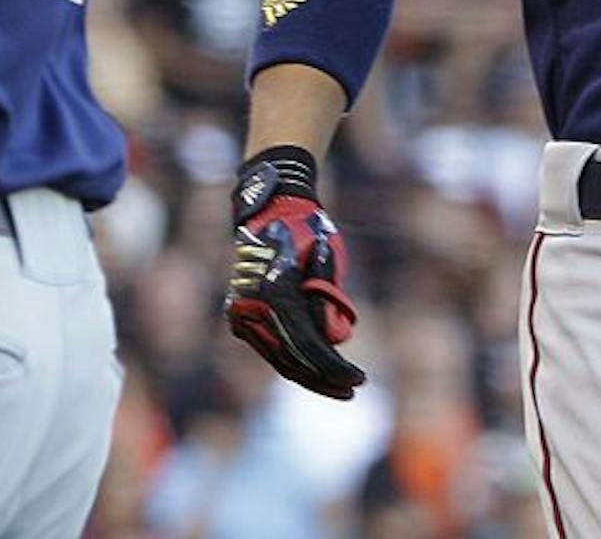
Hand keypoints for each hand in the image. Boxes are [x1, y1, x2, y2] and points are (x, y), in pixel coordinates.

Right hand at [224, 146, 364, 399]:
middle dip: (324, 379)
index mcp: (274, 292)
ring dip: (309, 376)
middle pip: (292, 360)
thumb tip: (334, 343)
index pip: (309, 345)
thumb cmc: (307, 232)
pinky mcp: (240, 318)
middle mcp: (252, 308)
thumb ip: (329, 302)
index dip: (335, 367)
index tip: (360, 379)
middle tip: (352, 390)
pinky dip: (293, 361)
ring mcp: (241, 314)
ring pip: (279, 359)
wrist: (269, 211)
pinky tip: (316, 372)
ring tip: (338, 388)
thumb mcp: (328, 261)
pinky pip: (271, 348)